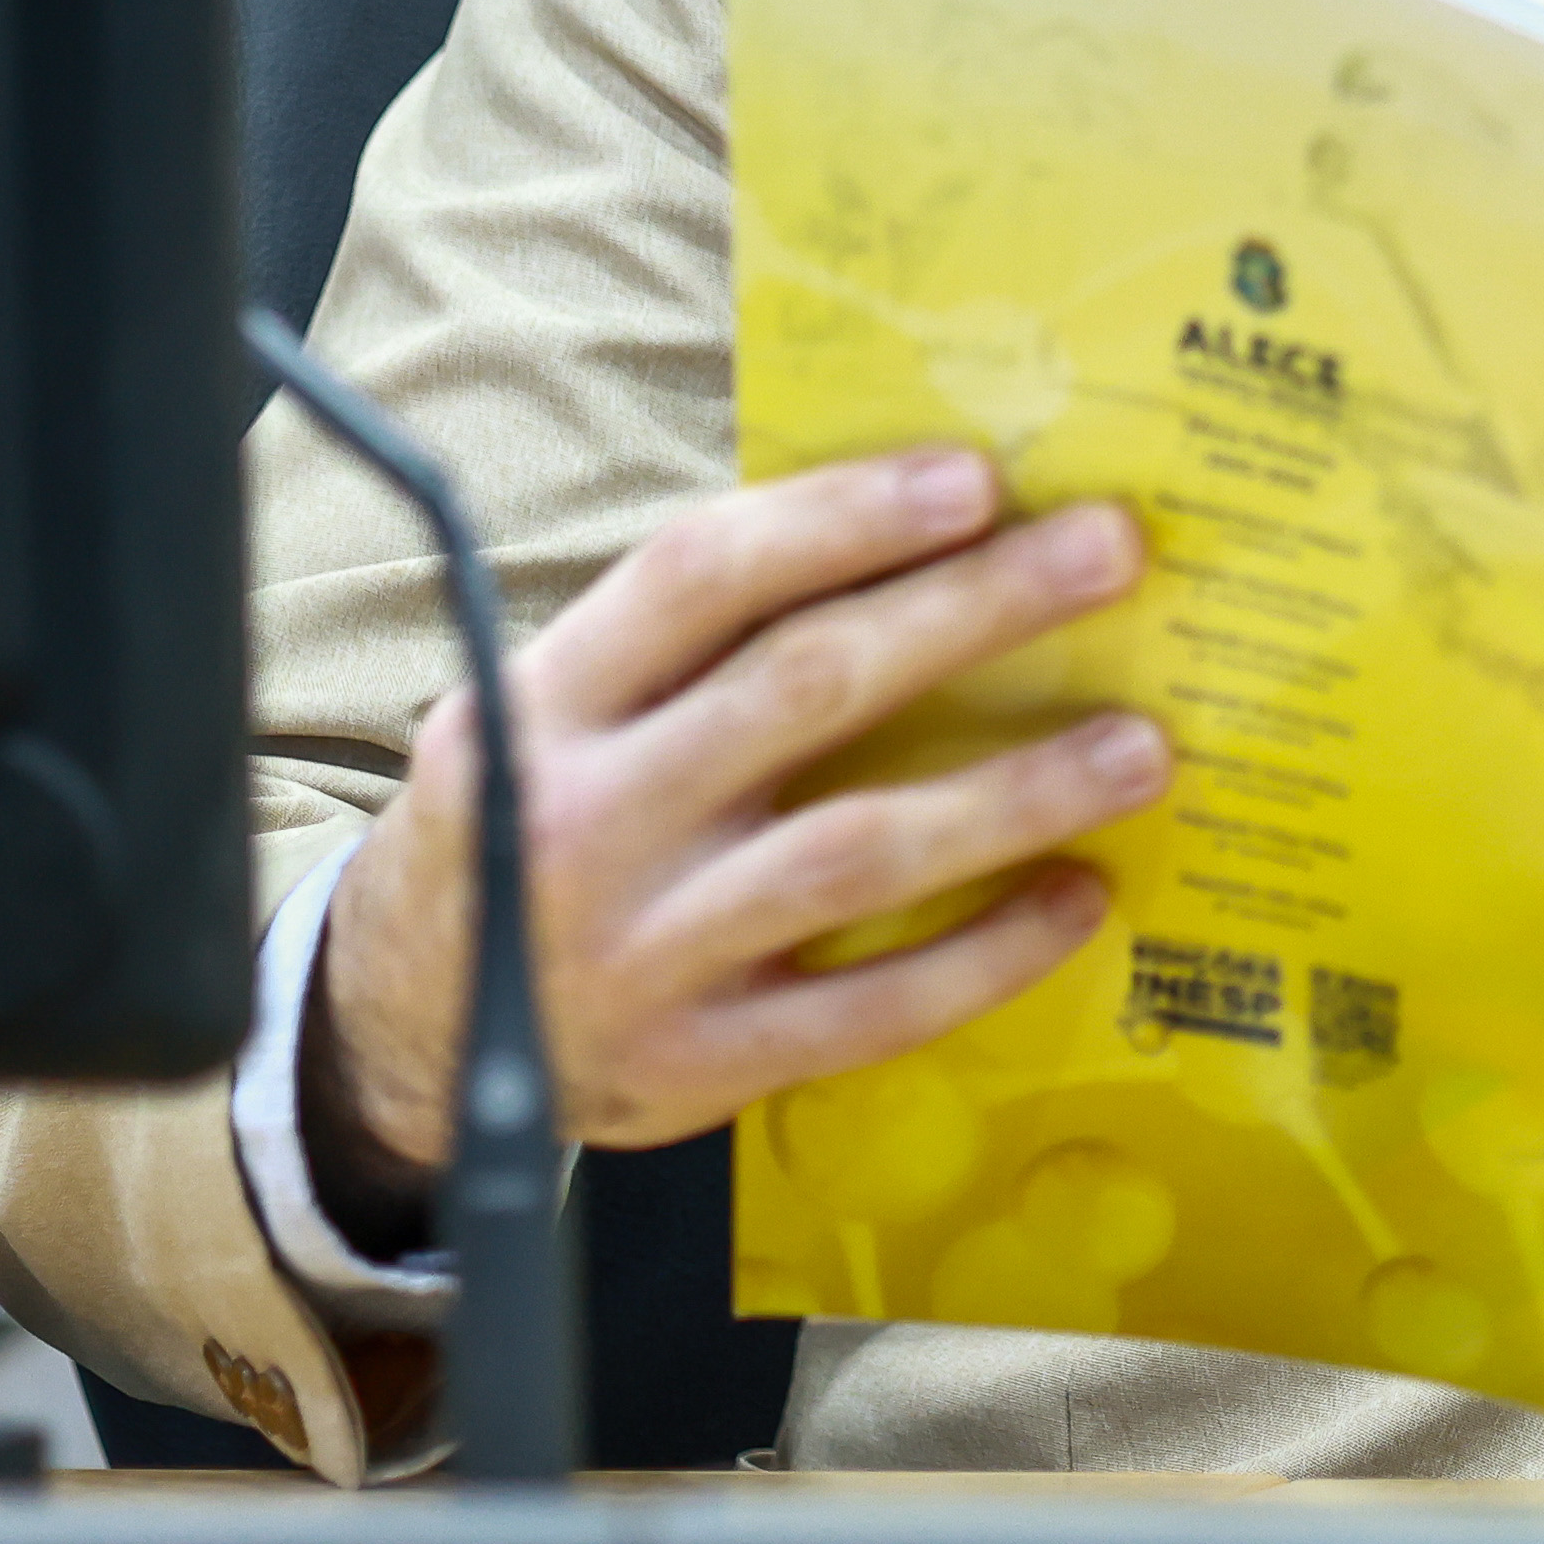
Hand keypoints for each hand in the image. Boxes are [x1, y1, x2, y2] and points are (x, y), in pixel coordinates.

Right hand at [303, 447, 1161, 1231]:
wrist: (405, 1034)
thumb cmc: (530, 829)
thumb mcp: (550, 715)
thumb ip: (683, 647)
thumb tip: (907, 535)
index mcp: (544, 704)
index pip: (700, 574)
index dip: (841, 517)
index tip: (975, 478)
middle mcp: (582, 819)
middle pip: (803, 689)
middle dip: (969, 610)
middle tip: (1109, 554)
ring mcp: (640, 950)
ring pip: (854, 852)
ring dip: (1011, 792)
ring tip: (1138, 745)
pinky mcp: (695, 1065)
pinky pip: (867, 1008)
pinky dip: (984, 954)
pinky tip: (1078, 900)